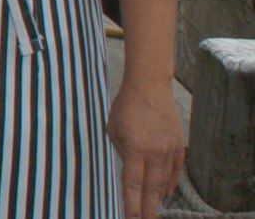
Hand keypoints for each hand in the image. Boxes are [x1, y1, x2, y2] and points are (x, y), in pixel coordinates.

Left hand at [108, 78, 184, 218]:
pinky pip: (175, 170)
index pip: (133, 183)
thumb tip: (130, 170)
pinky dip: (170, 183)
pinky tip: (165, 193)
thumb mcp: (113, 129)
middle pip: (152, 188)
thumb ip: (122, 151)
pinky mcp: (178, 145)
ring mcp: (170, 149)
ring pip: (165, 181)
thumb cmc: (125, 105)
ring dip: (158, 198)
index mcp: (135, 147)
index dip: (132, 203)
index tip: (131, 217)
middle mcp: (155, 151)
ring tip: (152, 211)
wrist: (150, 86)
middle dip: (148, 208)